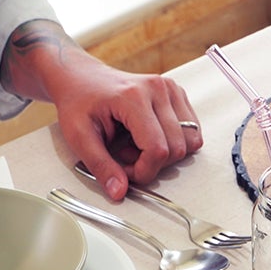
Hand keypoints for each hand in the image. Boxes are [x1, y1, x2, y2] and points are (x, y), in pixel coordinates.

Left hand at [52, 59, 201, 200]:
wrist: (82, 77)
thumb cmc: (79, 103)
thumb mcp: (79, 137)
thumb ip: (100, 165)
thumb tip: (119, 192)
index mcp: (133, 97)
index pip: (158, 149)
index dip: (143, 171)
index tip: (123, 170)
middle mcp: (158, 89)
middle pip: (177, 148)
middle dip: (153, 164)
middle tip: (126, 156)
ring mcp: (170, 89)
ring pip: (189, 141)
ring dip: (166, 154)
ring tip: (137, 145)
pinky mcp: (176, 94)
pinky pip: (191, 130)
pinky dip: (173, 142)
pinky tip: (149, 136)